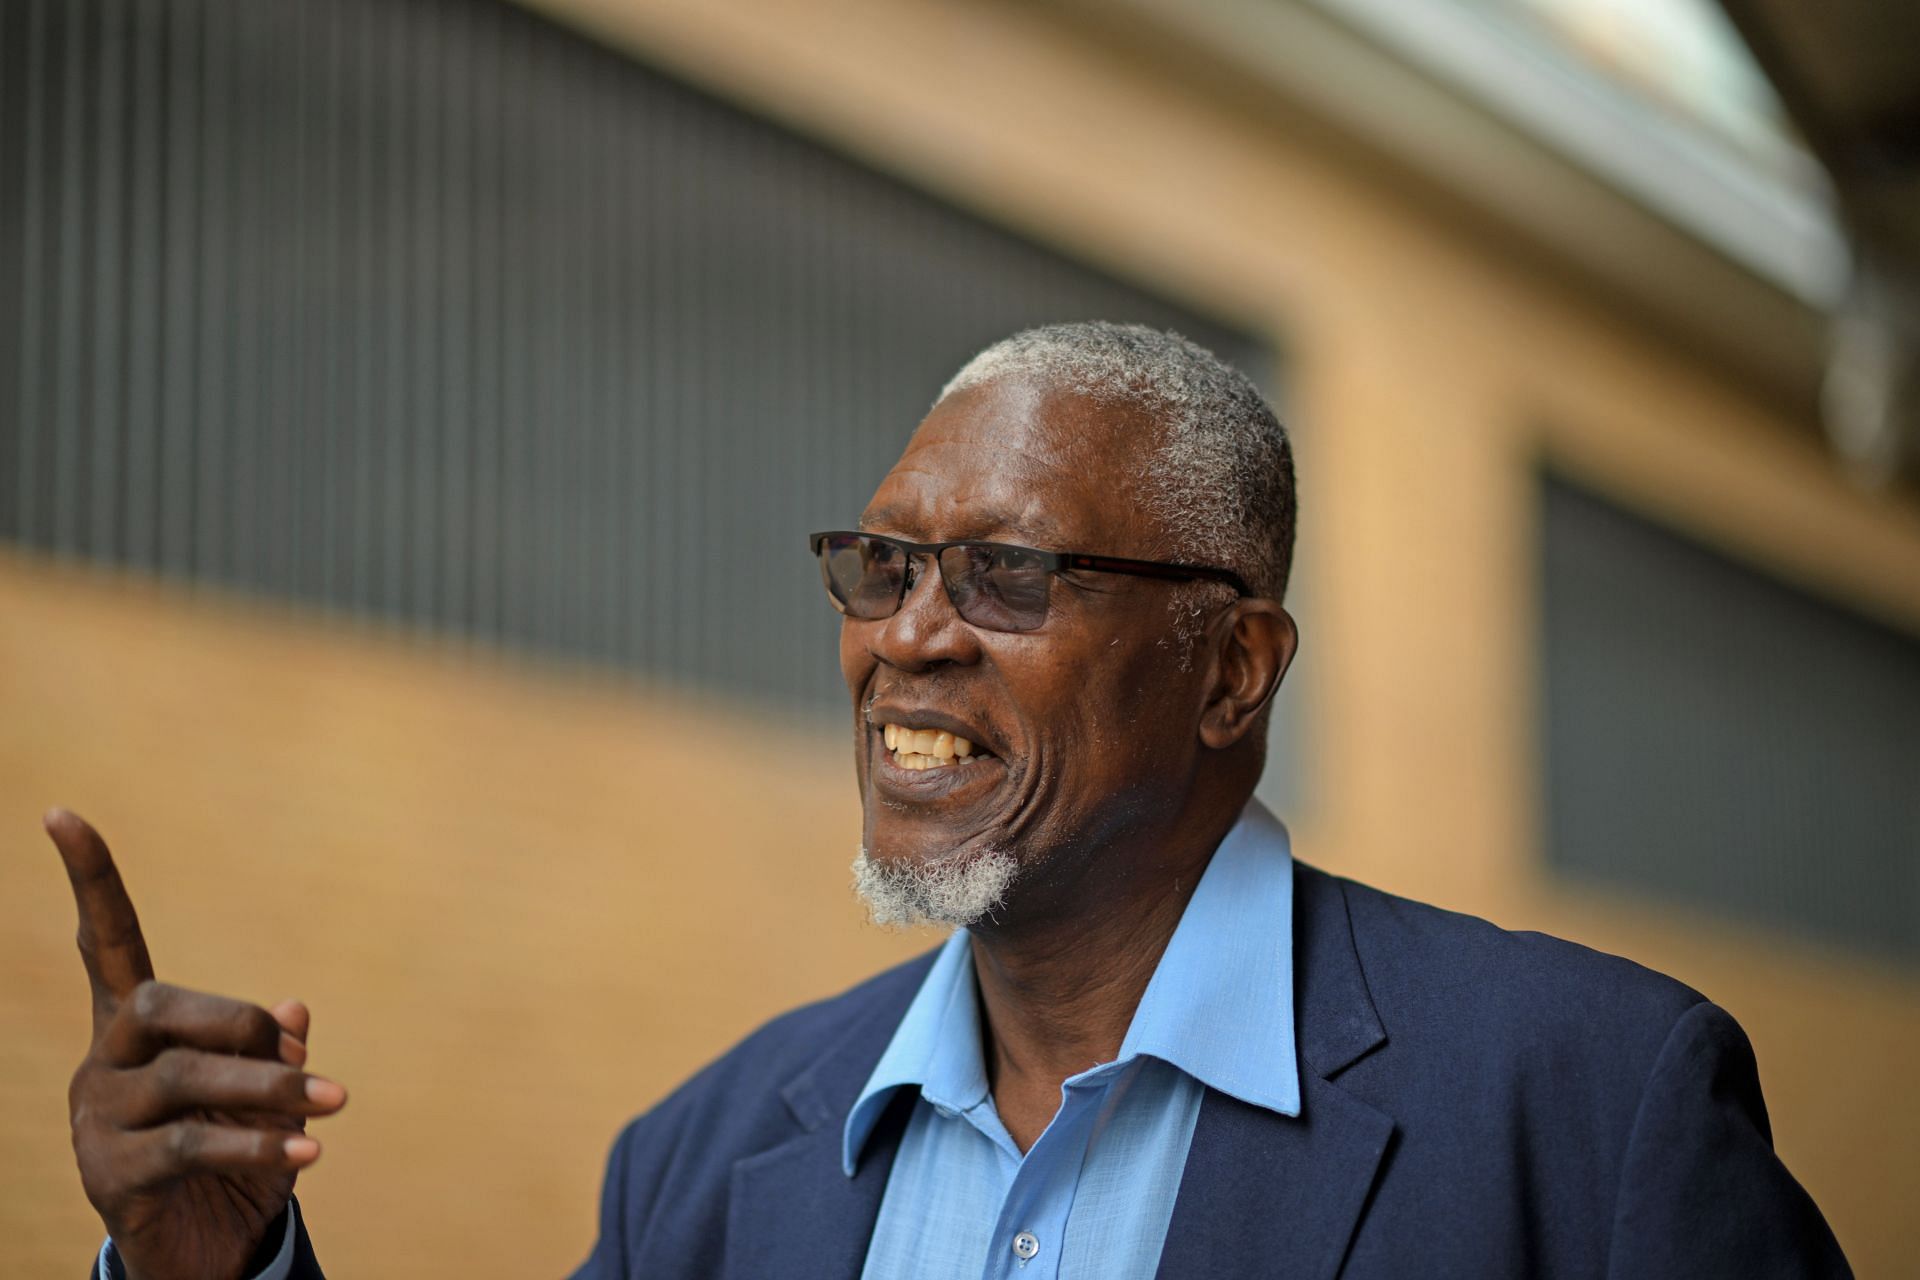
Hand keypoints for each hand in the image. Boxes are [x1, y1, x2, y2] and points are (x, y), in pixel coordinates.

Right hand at [47, 809, 348, 1279]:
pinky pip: (190, 1144)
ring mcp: (99, 1120)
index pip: (107, 942)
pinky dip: (260, 1144)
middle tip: (301, 1052)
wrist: (207, 1254)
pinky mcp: (110, 1176)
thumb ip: (274, 1046)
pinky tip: (311, 1151)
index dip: (90, 880)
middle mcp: (105, 1063)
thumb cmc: (236, 1155)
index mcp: (137, 1028)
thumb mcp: (267, 1093)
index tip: (59, 812)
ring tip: (332, 1102)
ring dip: (270, 1086)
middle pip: (160, 1004)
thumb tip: (295, 1011)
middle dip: (239, 1020)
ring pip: (184, 1078)